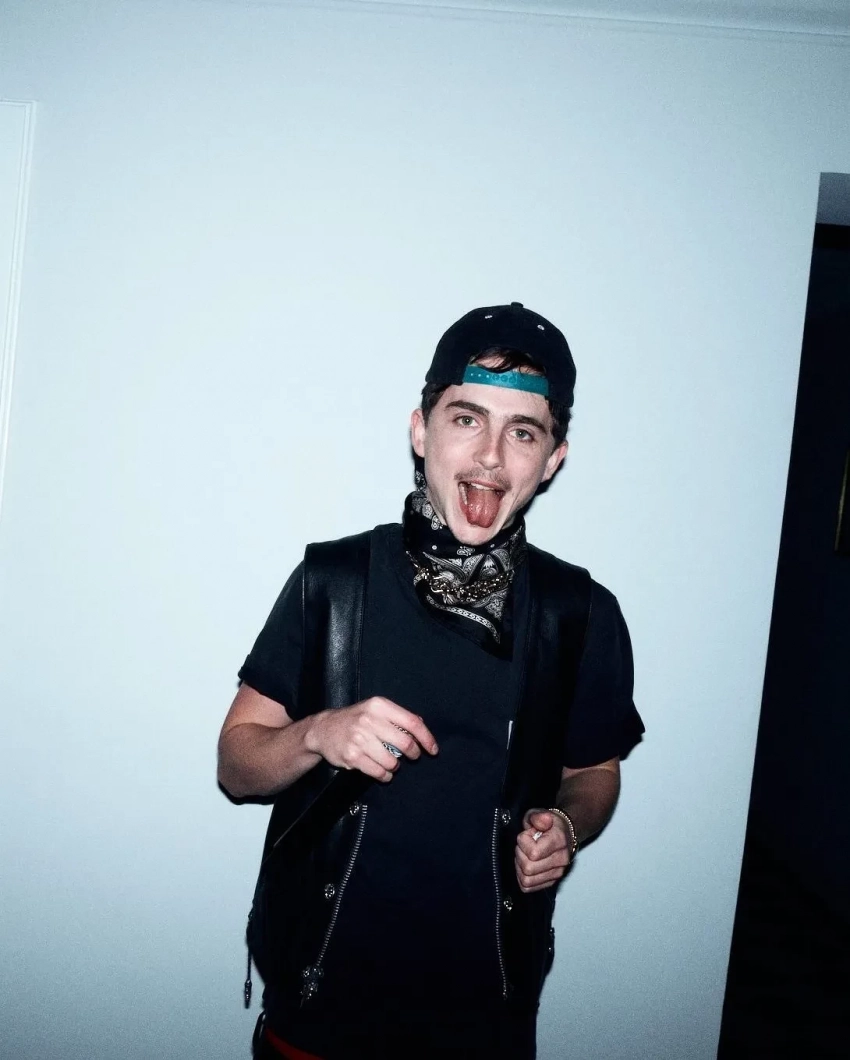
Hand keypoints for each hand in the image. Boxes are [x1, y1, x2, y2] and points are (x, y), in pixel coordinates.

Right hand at [305, 696, 437, 782]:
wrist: (323, 729)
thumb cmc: (355, 719)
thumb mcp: (375, 709)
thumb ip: (397, 716)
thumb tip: (421, 725)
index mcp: (379, 706)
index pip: (412, 722)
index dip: (426, 738)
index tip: (433, 749)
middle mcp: (369, 720)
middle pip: (405, 744)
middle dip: (413, 754)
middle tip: (412, 757)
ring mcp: (359, 739)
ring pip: (392, 761)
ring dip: (395, 766)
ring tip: (390, 762)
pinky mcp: (352, 756)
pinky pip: (378, 772)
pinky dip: (385, 775)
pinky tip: (382, 771)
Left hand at [514, 809, 571, 892]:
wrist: (564, 833)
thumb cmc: (550, 824)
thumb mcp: (540, 814)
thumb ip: (538, 816)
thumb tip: (541, 821)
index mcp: (559, 841)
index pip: (533, 853)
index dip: (523, 842)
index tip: (526, 834)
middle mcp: (561, 860)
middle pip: (528, 868)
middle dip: (520, 854)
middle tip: (523, 845)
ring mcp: (557, 873)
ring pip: (527, 880)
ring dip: (520, 867)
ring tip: (524, 855)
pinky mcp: (552, 881)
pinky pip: (529, 887)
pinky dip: (522, 877)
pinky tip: (526, 864)